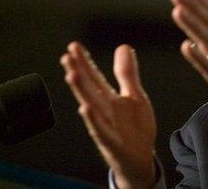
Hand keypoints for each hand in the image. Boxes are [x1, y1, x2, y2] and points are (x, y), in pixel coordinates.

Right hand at [60, 42, 156, 188]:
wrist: (140, 160)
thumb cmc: (135, 129)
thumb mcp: (135, 95)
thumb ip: (127, 73)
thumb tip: (123, 47)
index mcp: (109, 98)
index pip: (94, 76)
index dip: (85, 61)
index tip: (74, 46)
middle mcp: (104, 110)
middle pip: (88, 88)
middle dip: (78, 71)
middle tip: (67, 56)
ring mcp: (106, 125)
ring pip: (90, 106)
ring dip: (80, 91)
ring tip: (71, 74)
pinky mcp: (111, 141)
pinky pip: (99, 130)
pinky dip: (92, 120)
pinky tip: (85, 108)